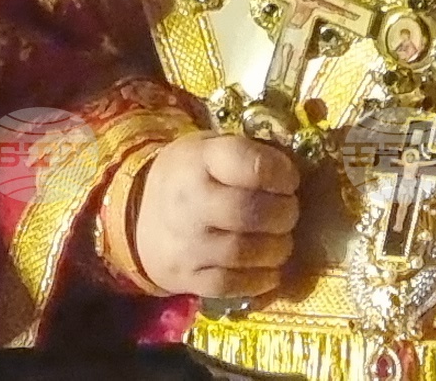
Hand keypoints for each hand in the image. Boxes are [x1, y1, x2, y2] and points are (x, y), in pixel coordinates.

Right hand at [129, 132, 299, 299]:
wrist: (138, 216)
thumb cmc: (189, 177)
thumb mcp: (211, 150)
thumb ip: (250, 157)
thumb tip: (297, 174)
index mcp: (199, 161)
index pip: (251, 165)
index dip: (281, 174)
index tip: (289, 180)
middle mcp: (189, 203)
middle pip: (251, 212)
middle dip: (284, 214)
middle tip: (289, 213)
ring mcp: (186, 245)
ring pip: (245, 252)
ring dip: (277, 248)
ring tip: (280, 241)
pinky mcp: (186, 279)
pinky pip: (231, 285)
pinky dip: (259, 280)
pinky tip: (270, 270)